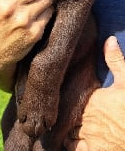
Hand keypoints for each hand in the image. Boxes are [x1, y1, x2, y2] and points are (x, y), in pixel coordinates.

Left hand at [64, 36, 124, 150]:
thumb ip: (115, 60)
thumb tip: (109, 39)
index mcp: (91, 100)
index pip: (70, 99)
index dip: (66, 99)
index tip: (63, 98)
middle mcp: (85, 118)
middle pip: (68, 117)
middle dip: (67, 117)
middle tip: (66, 115)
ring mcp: (88, 136)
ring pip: (68, 134)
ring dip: (68, 132)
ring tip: (68, 129)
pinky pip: (74, 149)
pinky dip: (72, 147)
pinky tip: (73, 144)